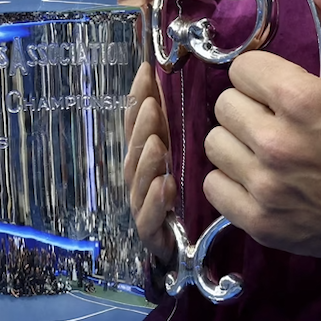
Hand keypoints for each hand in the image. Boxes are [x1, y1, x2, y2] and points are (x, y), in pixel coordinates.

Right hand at [120, 58, 176, 266]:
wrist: (186, 250)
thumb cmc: (183, 195)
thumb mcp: (181, 152)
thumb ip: (175, 122)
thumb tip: (173, 77)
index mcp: (146, 157)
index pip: (137, 123)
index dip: (139, 96)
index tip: (146, 71)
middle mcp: (139, 180)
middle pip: (134, 151)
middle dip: (141, 127)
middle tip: (153, 105)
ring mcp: (142, 207)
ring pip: (138, 183)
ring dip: (146, 162)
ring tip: (157, 143)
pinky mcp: (152, 236)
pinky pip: (149, 220)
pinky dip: (155, 202)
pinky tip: (164, 186)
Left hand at [202, 0, 320, 259]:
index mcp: (301, 99)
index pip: (243, 68)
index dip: (264, 74)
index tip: (286, 87)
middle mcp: (276, 144)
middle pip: (224, 105)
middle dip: (250, 105)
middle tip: (278, 116)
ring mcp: (265, 187)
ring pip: (215, 144)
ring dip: (237, 141)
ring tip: (268, 145)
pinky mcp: (260, 221)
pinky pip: (213, 187)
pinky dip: (231, 180)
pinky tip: (260, 175)